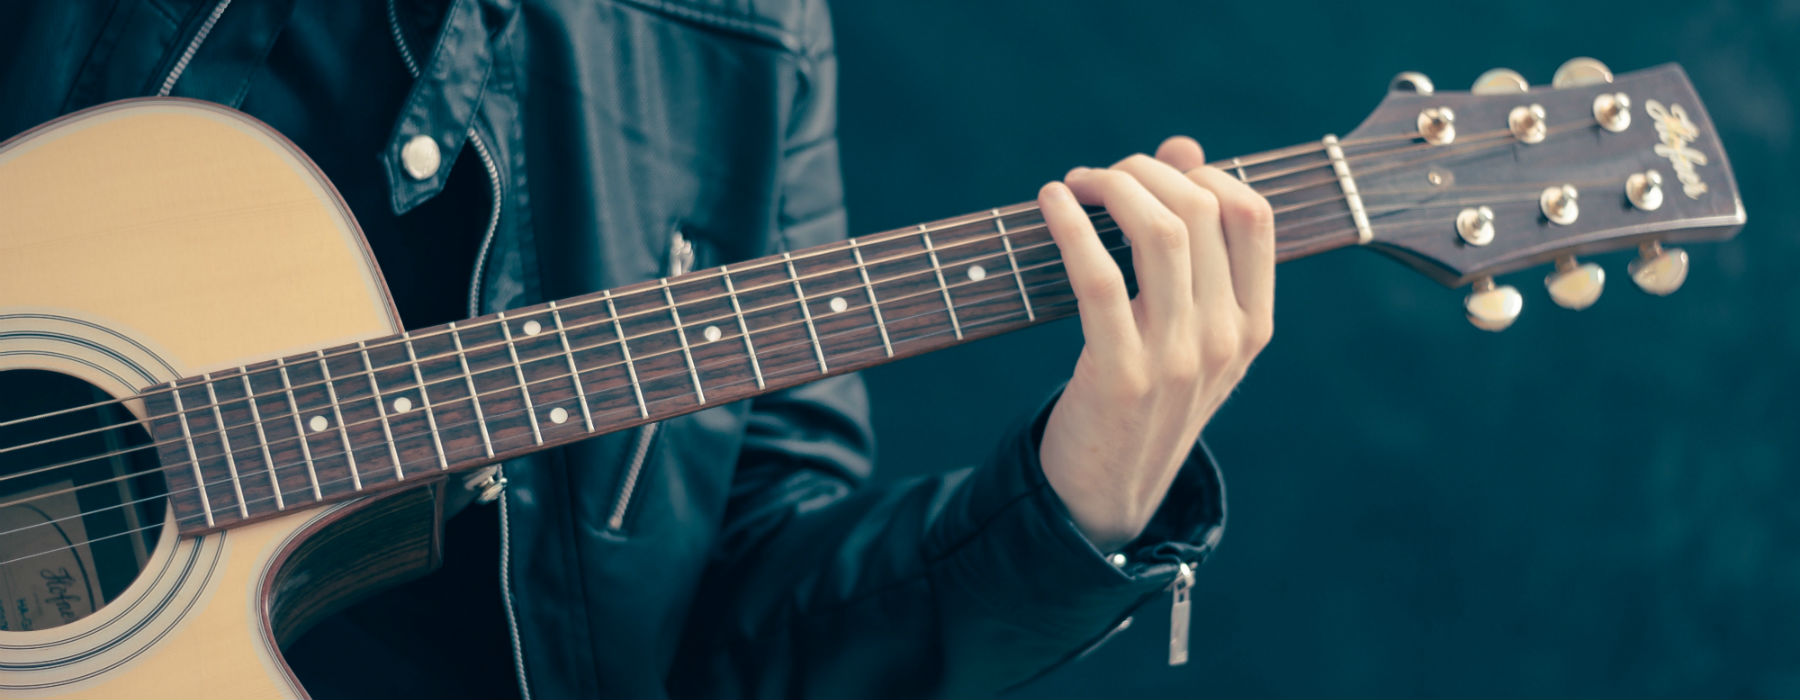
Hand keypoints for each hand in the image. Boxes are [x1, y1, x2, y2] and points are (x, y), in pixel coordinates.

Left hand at [1036, 136, 1274, 551]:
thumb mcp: (1186, 328)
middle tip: (1100, 175)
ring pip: (1160, 233)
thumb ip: (1193, 245)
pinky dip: (1070, 226)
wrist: (1108, 493)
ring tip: (1076, 183)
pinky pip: (1098, 276)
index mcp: (1253, 326)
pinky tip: (1051, 202)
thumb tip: (1183, 149)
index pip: (1253, 216)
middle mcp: (1226, 340)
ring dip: (1112, 186)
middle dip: (1144, 171)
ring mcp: (1177, 359)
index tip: (1154, 172)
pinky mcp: (1120, 374)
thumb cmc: (1143, 396)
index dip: (1201, 173)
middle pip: (1201, 211)